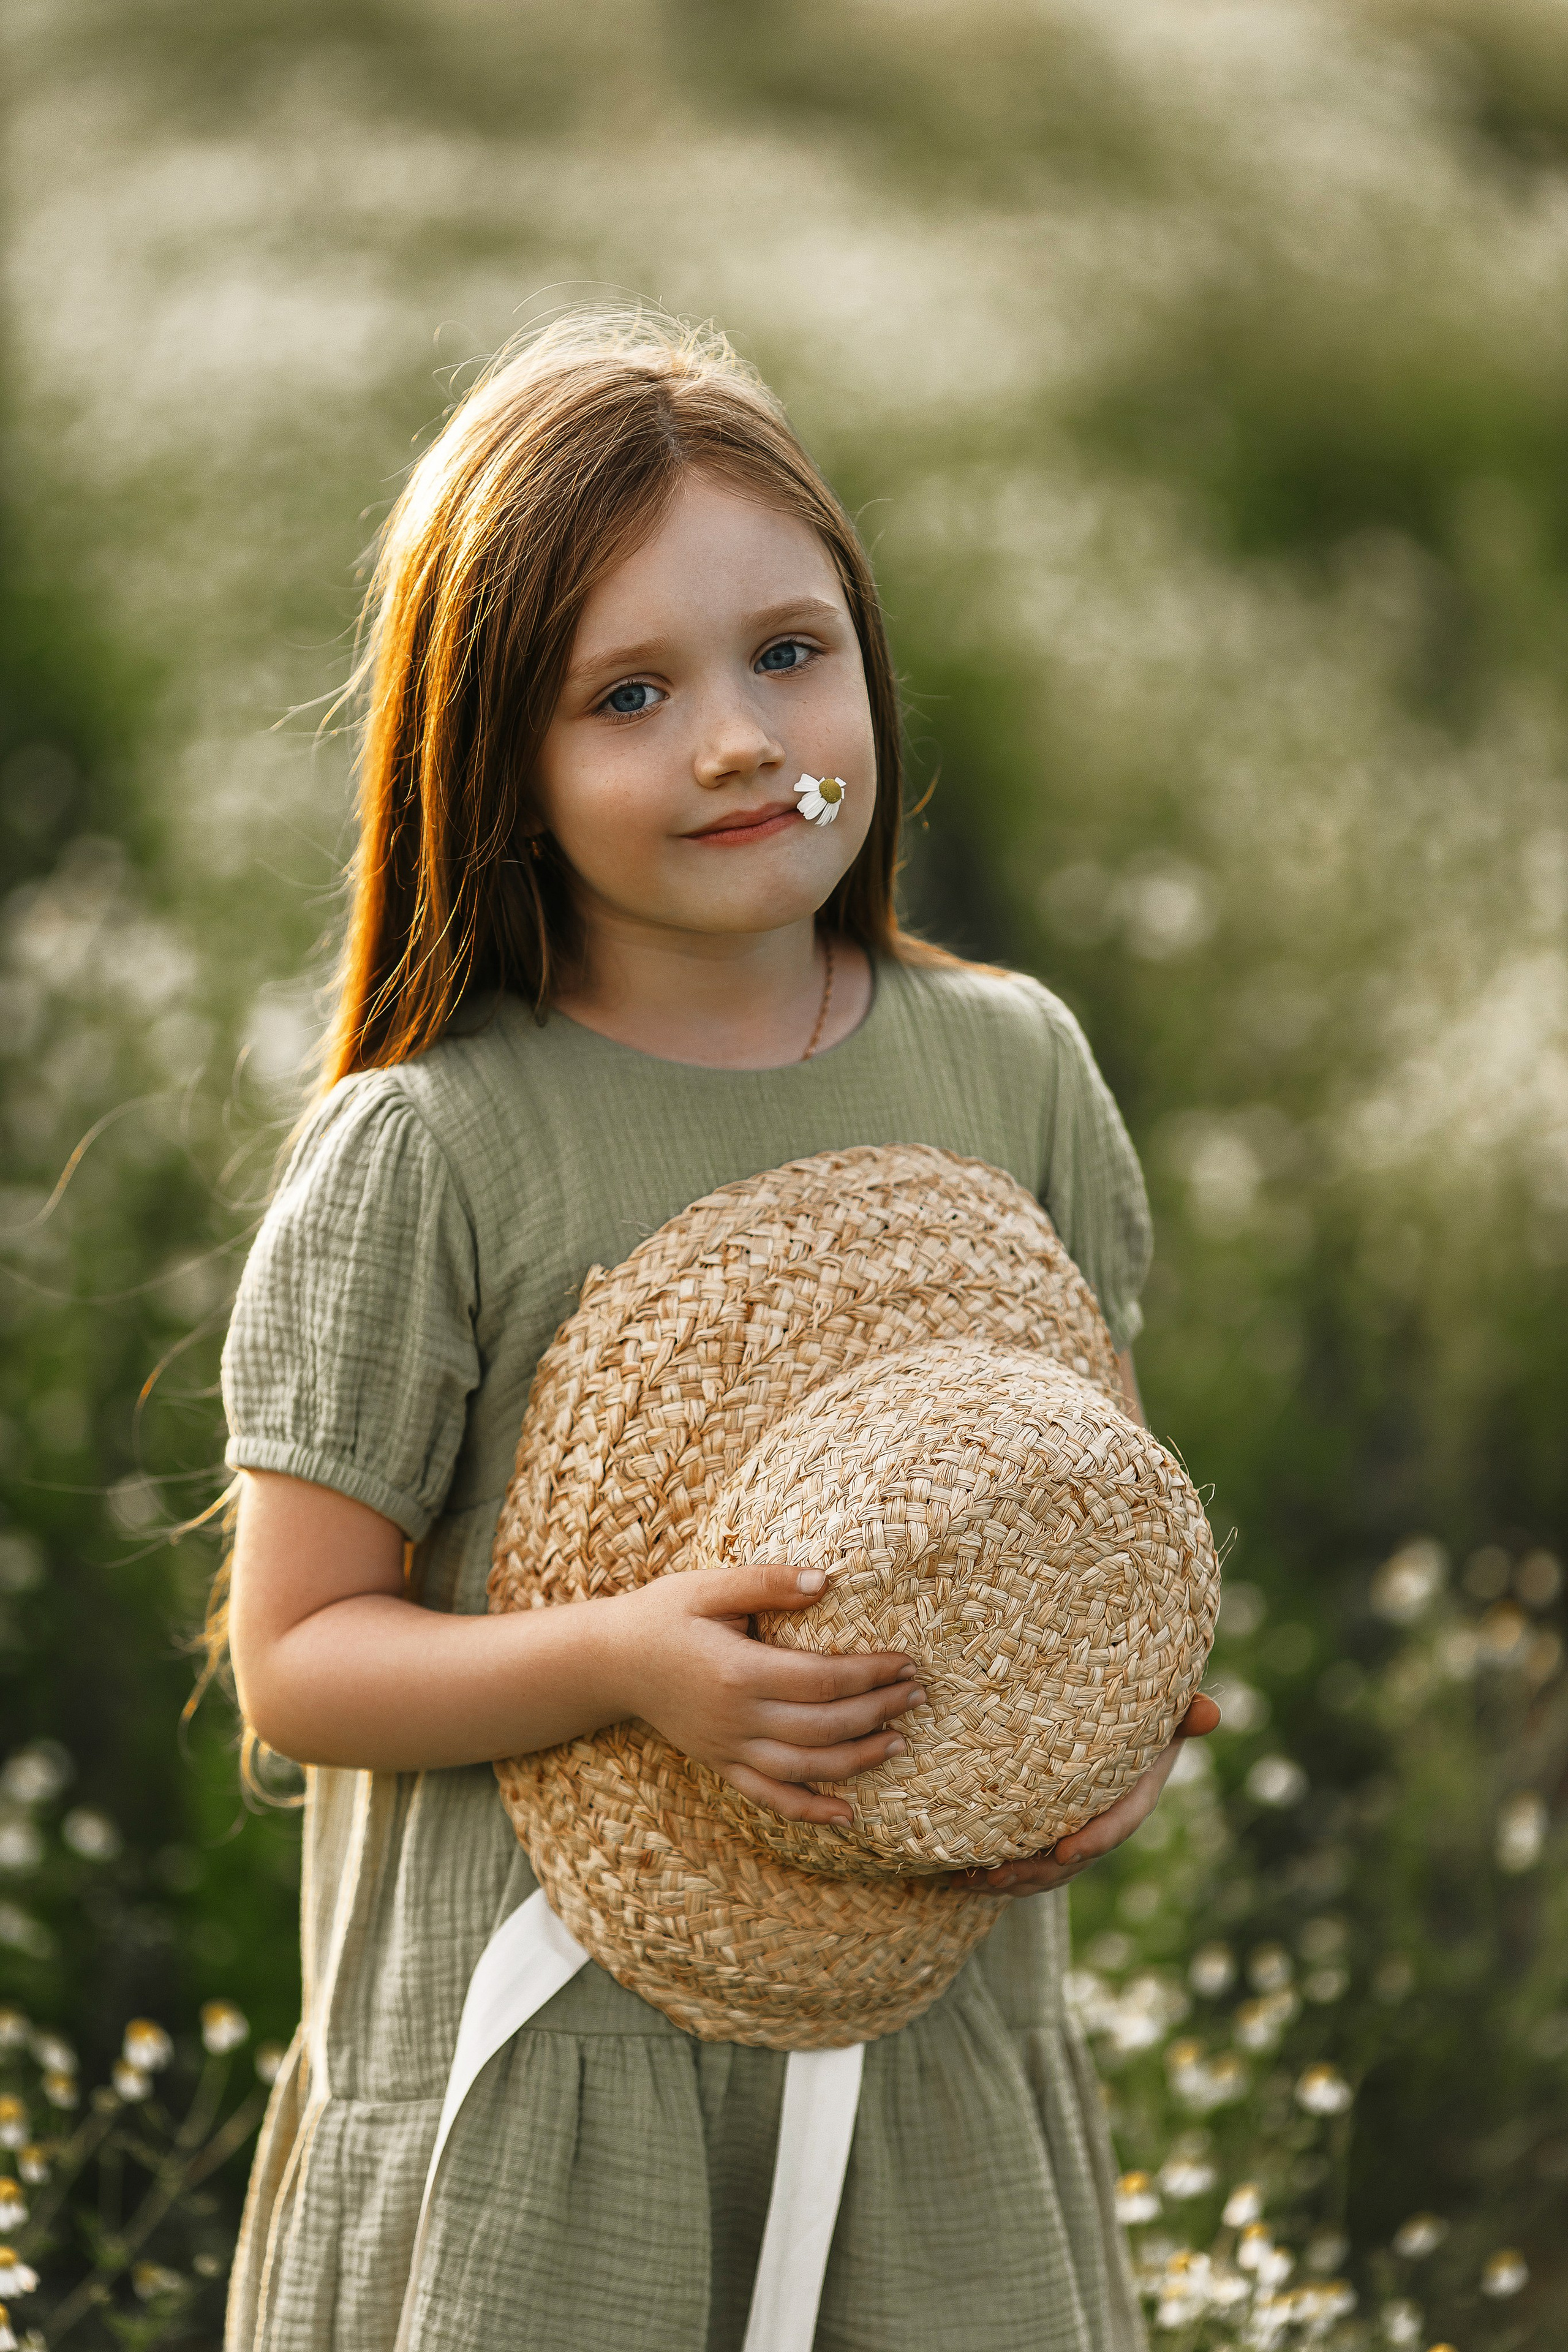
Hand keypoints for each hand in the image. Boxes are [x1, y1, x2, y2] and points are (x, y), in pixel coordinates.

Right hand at [609, 1563, 923, 1826]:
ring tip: (899, 1742)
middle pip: (823, 1726)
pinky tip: (847, 1816)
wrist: (610, 1661)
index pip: (823, 1679)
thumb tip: (826, 1580)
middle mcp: (736, 1718)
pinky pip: (769, 1797)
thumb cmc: (663, 1615)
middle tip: (918, 1695)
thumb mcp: (708, 1586)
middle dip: (878, 1712)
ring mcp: (728, 1748)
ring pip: (805, 1768)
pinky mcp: (720, 1764)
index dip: (870, 1674)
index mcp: (738, 1672)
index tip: (905, 1662)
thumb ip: (767, 1582)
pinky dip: (809, 1811)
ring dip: (858, 1761)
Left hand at [950, 1693, 1221, 1895]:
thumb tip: (1211, 1713)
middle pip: (1074, 1858)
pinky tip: (962, 1878)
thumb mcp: (1164, 1712)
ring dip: (1010, 1880)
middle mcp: (1105, 1823)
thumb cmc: (1140, 1715)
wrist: (1117, 1728)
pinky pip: (1026, 1864)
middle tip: (999, 1873)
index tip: (1065, 1850)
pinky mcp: (1047, 1837)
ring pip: (1045, 1870)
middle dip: (1037, 1871)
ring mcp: (1076, 1835)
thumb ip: (1183, 1713)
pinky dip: (996, 1875)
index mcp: (1134, 1796)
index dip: (1096, 1839)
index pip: (1119, 1823)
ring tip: (973, 1880)